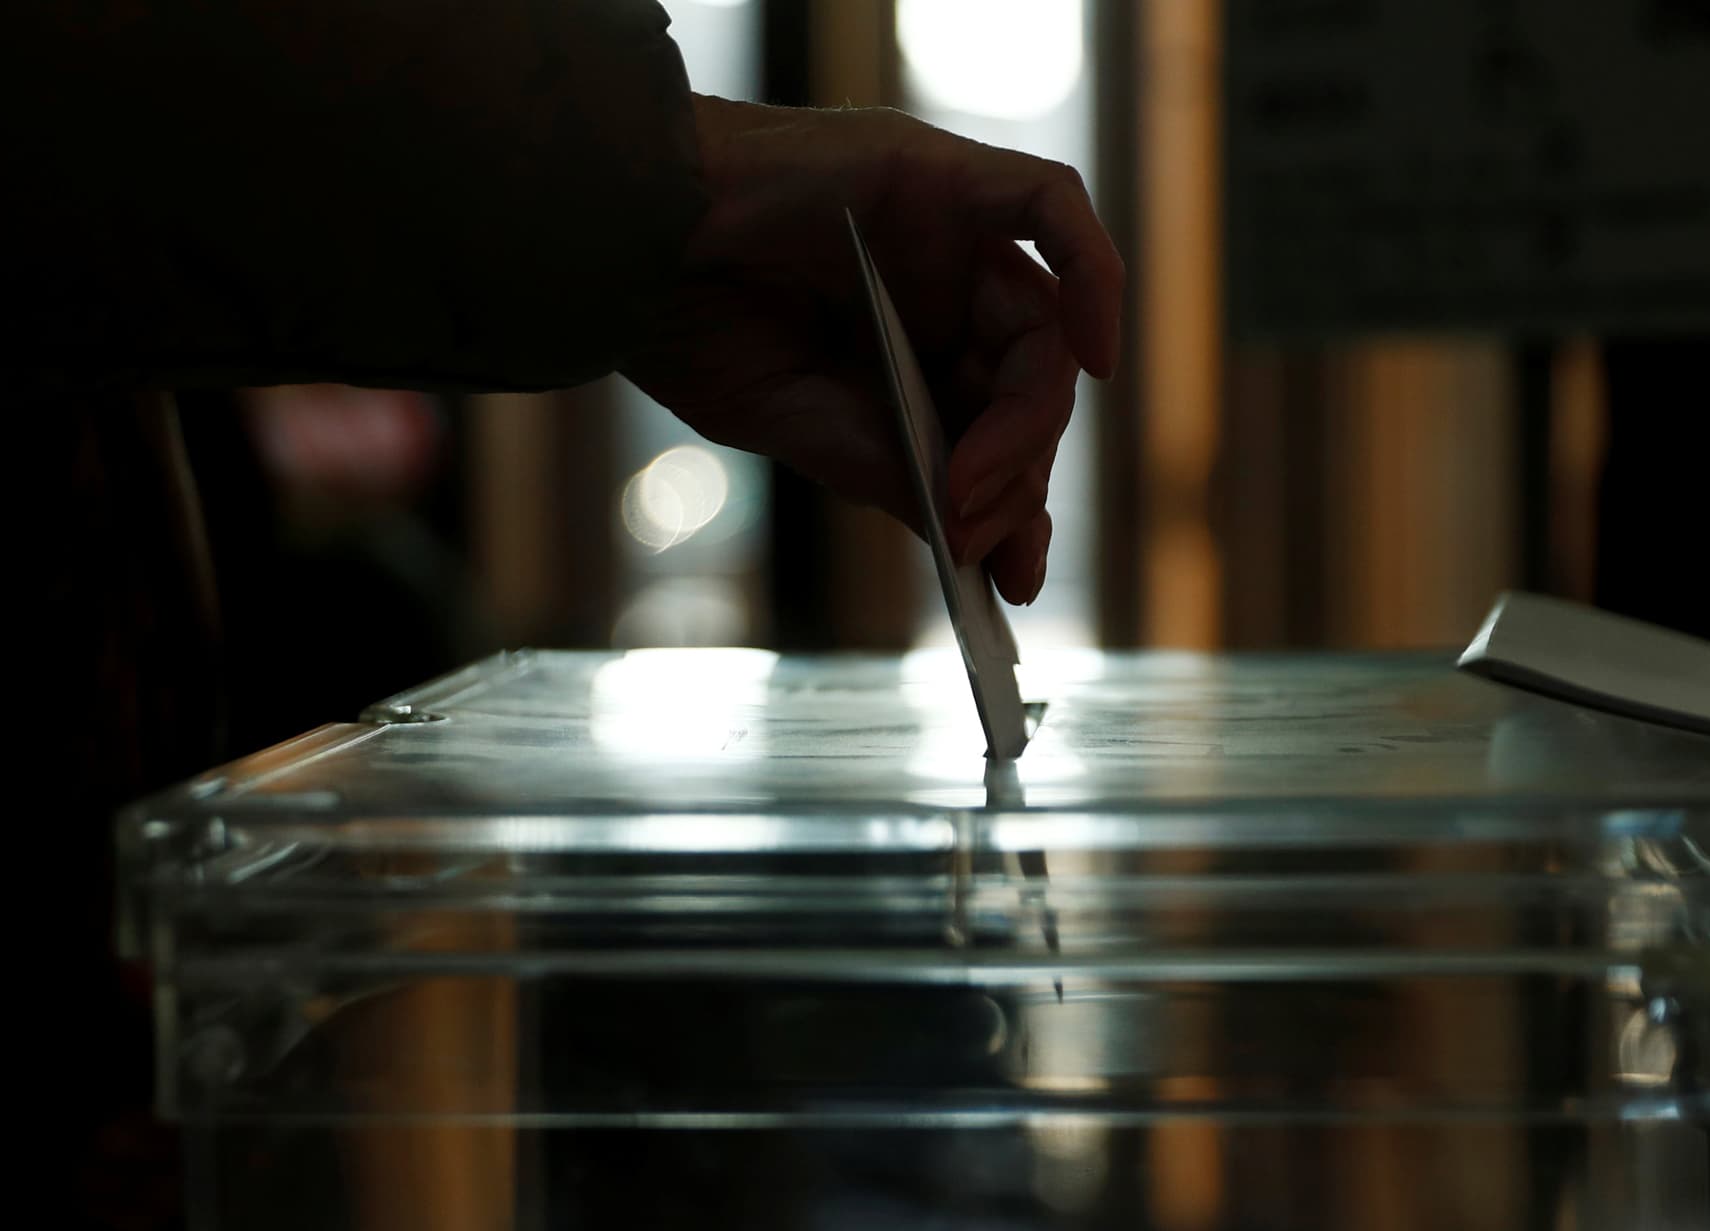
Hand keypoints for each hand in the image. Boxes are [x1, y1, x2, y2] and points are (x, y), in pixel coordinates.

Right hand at [619, 96, 1124, 605]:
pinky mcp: (942, 175)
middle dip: (1016, 470)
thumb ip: (888, 467)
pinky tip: (1094, 352)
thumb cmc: (682, 321)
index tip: (1012, 577)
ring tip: (973, 481)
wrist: (614, 245)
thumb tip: (972, 538)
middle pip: (1025, 380)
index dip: (1017, 499)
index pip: (994, 424)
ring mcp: (946, 231)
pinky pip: (1053, 209)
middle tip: (976, 532)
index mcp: (902, 347)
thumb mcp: (796, 423)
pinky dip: (1094, 276)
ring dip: (1028, 415)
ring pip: (1042, 322)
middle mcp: (937, 288)